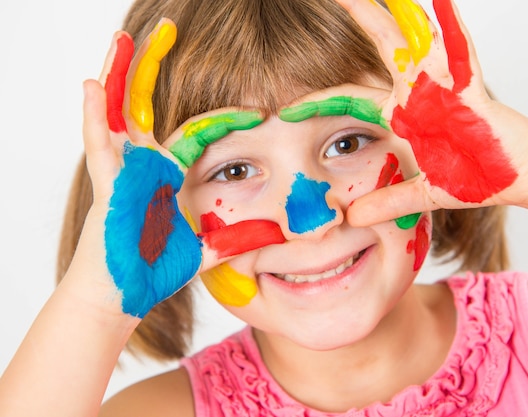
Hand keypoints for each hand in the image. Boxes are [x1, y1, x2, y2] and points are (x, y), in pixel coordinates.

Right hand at [79, 19, 283, 317]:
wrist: (122, 296)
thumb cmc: (155, 269)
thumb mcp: (207, 248)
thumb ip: (237, 239)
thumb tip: (276, 237)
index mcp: (168, 174)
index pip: (196, 130)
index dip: (224, 116)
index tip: (258, 109)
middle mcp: (144, 164)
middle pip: (146, 103)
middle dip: (151, 65)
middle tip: (164, 29)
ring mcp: (124, 171)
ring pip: (118, 112)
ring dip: (120, 74)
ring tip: (124, 39)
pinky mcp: (107, 186)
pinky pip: (99, 145)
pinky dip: (95, 115)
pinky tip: (94, 85)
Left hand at [337, 0, 527, 225]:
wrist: (519, 177)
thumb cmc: (477, 177)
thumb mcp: (421, 193)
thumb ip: (387, 201)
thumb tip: (352, 218)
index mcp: (402, 113)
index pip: (351, 98)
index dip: (319, 100)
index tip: (287, 109)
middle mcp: (418, 91)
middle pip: (380, 45)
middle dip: (358, 16)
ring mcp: (443, 85)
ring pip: (414, 38)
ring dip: (395, 11)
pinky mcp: (470, 90)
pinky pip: (460, 53)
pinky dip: (452, 27)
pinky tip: (441, 1)